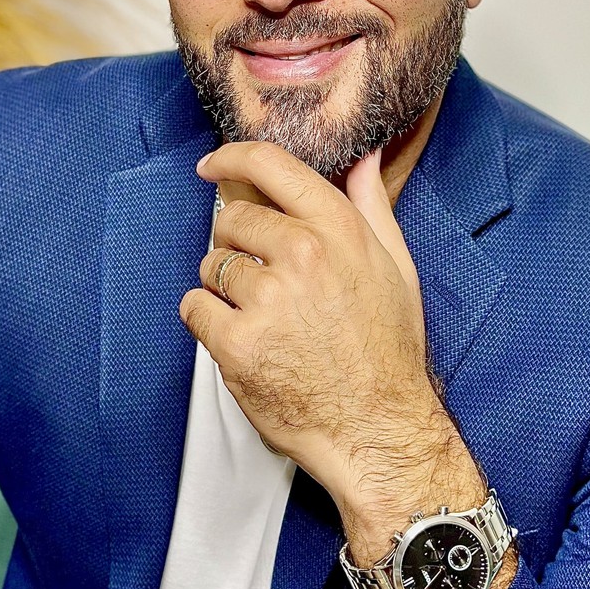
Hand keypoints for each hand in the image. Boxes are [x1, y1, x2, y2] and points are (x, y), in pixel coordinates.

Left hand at [182, 142, 481, 551]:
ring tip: (261, 315)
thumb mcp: (395, 267)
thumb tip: (361, 158)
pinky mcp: (236, 344)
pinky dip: (208, 320)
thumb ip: (370, 205)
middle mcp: (302, 256)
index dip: (231, 158)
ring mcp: (267, 300)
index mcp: (339, 230)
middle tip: (261, 275)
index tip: (214, 165)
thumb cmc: (387, 353)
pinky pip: (194, 307)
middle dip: (237, 241)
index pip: (270, 166)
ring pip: (212, 265)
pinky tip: (241, 336)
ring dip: (225, 286)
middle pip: (232, 218)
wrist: (378, 430)